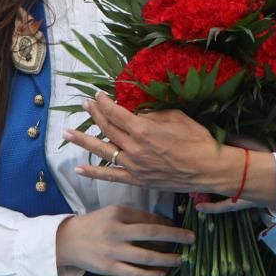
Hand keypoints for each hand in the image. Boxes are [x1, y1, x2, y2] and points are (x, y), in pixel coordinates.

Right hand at [54, 204, 192, 275]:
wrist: (66, 241)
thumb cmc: (95, 225)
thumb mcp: (113, 213)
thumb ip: (135, 216)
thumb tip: (164, 222)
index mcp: (117, 213)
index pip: (147, 218)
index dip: (167, 223)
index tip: (181, 227)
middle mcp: (115, 231)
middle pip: (151, 233)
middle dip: (174, 236)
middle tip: (192, 238)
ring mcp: (112, 251)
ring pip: (145, 257)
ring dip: (166, 259)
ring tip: (181, 259)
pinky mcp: (108, 268)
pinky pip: (133, 273)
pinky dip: (150, 275)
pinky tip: (162, 274)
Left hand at [66, 94, 275, 205]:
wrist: (209, 169)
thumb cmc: (197, 140)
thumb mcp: (177, 117)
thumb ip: (153, 113)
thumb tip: (137, 111)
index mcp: (144, 129)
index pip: (116, 113)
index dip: (104, 102)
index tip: (98, 95)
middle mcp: (134, 148)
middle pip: (107, 128)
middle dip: (94, 114)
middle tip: (84, 105)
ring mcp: (134, 166)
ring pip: (102, 151)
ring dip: (83, 140)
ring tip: (66, 133)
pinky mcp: (137, 180)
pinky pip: (111, 176)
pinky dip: (94, 172)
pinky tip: (79, 168)